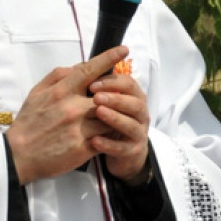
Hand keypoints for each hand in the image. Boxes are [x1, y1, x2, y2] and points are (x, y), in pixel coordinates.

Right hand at [5, 46, 149, 183]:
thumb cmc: (28, 122)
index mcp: (61, 91)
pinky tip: (108, 134)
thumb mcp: (36, 93)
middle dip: (115, 95)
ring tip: (114, 117)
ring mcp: (79, 129)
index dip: (108, 58)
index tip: (124, 50)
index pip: (89, 70)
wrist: (18, 156)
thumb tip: (77, 67)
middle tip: (120, 96)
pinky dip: (109, 135)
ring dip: (114, 116)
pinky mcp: (83, 148)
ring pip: (110, 117)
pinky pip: (106, 138)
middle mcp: (72, 108)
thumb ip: (57, 76)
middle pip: (107, 95)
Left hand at [88, 67, 149, 183]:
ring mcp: (138, 133)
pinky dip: (109, 144)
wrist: (122, 152)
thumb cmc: (109, 121)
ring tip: (98, 113)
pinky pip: (123, 148)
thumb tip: (80, 68)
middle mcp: (140, 114)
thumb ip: (98, 87)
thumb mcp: (105, 102)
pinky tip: (94, 140)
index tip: (92, 83)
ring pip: (131, 125)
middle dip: (116, 98)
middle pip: (135, 102)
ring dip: (115, 118)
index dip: (112, 82)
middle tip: (96, 97)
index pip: (129, 83)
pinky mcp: (133, 151)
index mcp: (133, 97)